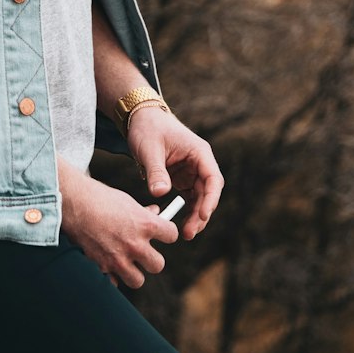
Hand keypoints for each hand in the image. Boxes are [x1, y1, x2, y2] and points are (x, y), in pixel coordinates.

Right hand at [57, 160, 177, 288]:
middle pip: (158, 265)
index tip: (162, 233)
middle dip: (151, 258)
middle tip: (143, 251)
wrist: (72, 202)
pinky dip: (112, 275)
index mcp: (145, 224)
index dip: (167, 233)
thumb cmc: (99, 198)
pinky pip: (115, 282)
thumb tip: (156, 215)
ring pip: (138, 280)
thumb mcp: (126, 202)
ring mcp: (118, 259)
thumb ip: (143, 214)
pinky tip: (107, 261)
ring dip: (133, 271)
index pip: (172, 235)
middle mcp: (135, 244)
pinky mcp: (102, 268)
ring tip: (125, 260)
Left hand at [127, 106, 223, 241]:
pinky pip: (189, 198)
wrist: (140, 118)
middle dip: (201, 214)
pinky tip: (180, 224)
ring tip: (185, 234)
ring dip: (195, 216)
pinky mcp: (182, 178)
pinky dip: (187, 211)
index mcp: (199, 152)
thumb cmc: (148, 128)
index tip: (203, 215)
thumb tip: (159, 193)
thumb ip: (156, 171)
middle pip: (208, 193)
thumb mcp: (149, 149)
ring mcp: (192, 171)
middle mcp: (200, 163)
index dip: (211, 199)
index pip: (212, 179)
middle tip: (189, 233)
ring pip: (200, 198)